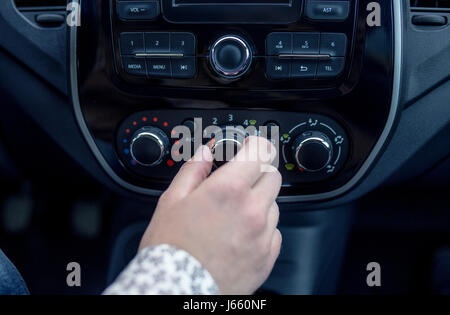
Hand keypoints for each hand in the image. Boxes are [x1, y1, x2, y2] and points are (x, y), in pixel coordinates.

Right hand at [139, 136, 281, 293]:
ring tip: (234, 214)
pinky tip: (241, 234)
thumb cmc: (170, 249)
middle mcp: (252, 210)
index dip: (256, 144)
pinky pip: (275, 232)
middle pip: (273, 175)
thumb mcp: (172, 200)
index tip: (251, 146)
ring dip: (260, 201)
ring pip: (274, 204)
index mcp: (229, 189)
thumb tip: (205, 153)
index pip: (261, 151)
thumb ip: (193, 170)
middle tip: (239, 181)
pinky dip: (262, 228)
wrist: (175, 291)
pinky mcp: (266, 257)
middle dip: (258, 172)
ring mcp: (263, 235)